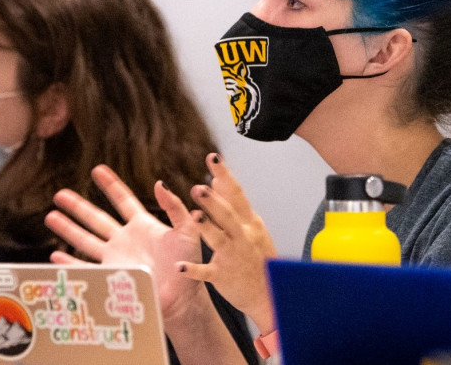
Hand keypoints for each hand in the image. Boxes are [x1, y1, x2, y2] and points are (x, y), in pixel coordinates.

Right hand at [45, 165, 203, 321]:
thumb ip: (174, 207)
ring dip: (68, 229)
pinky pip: (86, 269)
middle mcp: (125, 240)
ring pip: (86, 240)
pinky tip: (55, 256)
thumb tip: (159, 183)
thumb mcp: (187, 230)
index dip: (111, 185)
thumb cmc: (189, 264)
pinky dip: (70, 263)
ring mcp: (116, 259)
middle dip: (78, 206)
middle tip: (59, 194)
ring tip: (50, 216)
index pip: (123, 200)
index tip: (98, 169)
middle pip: (96, 219)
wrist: (184, 297)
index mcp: (143, 226)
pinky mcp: (112, 278)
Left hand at [178, 154, 277, 334]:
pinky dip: (194, 270)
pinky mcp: (223, 275)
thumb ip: (233, 204)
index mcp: (248, 222)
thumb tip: (216, 179)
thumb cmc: (258, 257)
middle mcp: (242, 236)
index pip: (236, 194)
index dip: (225, 175)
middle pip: (227, 214)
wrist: (270, 293)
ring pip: (218, 239)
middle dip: (213, 200)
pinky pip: (207, 272)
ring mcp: (233, 256)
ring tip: (194, 216)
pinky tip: (180, 267)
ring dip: (207, 227)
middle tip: (198, 187)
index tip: (213, 158)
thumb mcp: (251, 226)